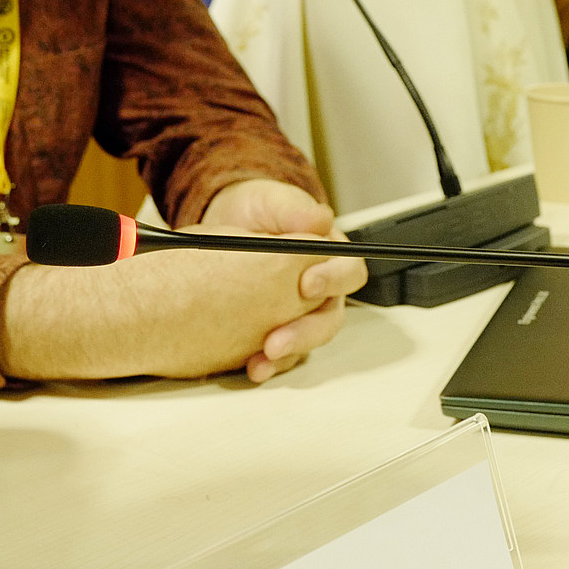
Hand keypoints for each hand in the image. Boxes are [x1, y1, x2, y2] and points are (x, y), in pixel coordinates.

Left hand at [197, 179, 357, 381]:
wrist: (220, 225)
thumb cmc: (255, 209)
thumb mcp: (270, 200)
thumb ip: (294, 208)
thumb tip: (321, 220)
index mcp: (329, 256)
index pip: (348, 271)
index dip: (334, 280)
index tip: (307, 285)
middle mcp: (320, 290)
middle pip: (330, 318)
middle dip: (306, 332)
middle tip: (277, 340)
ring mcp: (298, 314)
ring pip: (307, 342)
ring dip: (287, 356)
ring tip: (262, 361)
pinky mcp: (274, 331)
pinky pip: (281, 355)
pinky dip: (267, 364)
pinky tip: (251, 368)